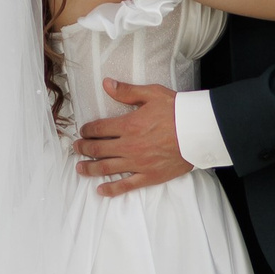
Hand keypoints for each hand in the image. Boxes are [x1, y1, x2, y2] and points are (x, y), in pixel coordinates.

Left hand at [74, 80, 190, 195]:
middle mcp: (129, 146)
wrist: (198, 132)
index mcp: (128, 125)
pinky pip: (126, 185)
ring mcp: (138, 163)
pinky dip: (111, 189)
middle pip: (98, 149)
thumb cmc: (177, 111)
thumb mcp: (152, 94)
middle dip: (84, 148)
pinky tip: (100, 190)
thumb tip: (106, 83)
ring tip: (80, 168)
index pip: (99, 129)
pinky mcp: (149, 176)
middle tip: (76, 148)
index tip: (82, 131)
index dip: (87, 130)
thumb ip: (127, 91)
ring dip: (90, 168)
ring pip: (107, 168)